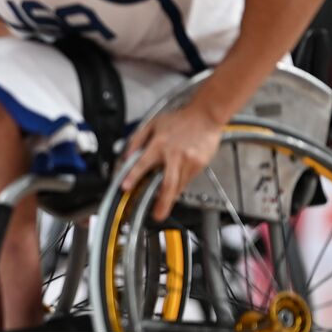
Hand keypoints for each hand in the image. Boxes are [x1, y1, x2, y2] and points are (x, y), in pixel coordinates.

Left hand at [120, 103, 223, 220]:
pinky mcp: (199, 164)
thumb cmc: (179, 120)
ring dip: (170, 197)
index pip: (142, 163)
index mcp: (159, 144)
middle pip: (167, 183)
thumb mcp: (152, 123)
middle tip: (157, 215)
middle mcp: (174, 154)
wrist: (205, 116)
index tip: (126, 188)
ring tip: (163, 205)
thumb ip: (136, 139)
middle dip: (162, 203)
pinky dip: (179, 186)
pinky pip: (187, 180)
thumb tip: (126, 155)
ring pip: (178, 185)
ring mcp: (188, 161)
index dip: (133, 176)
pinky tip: (174, 187)